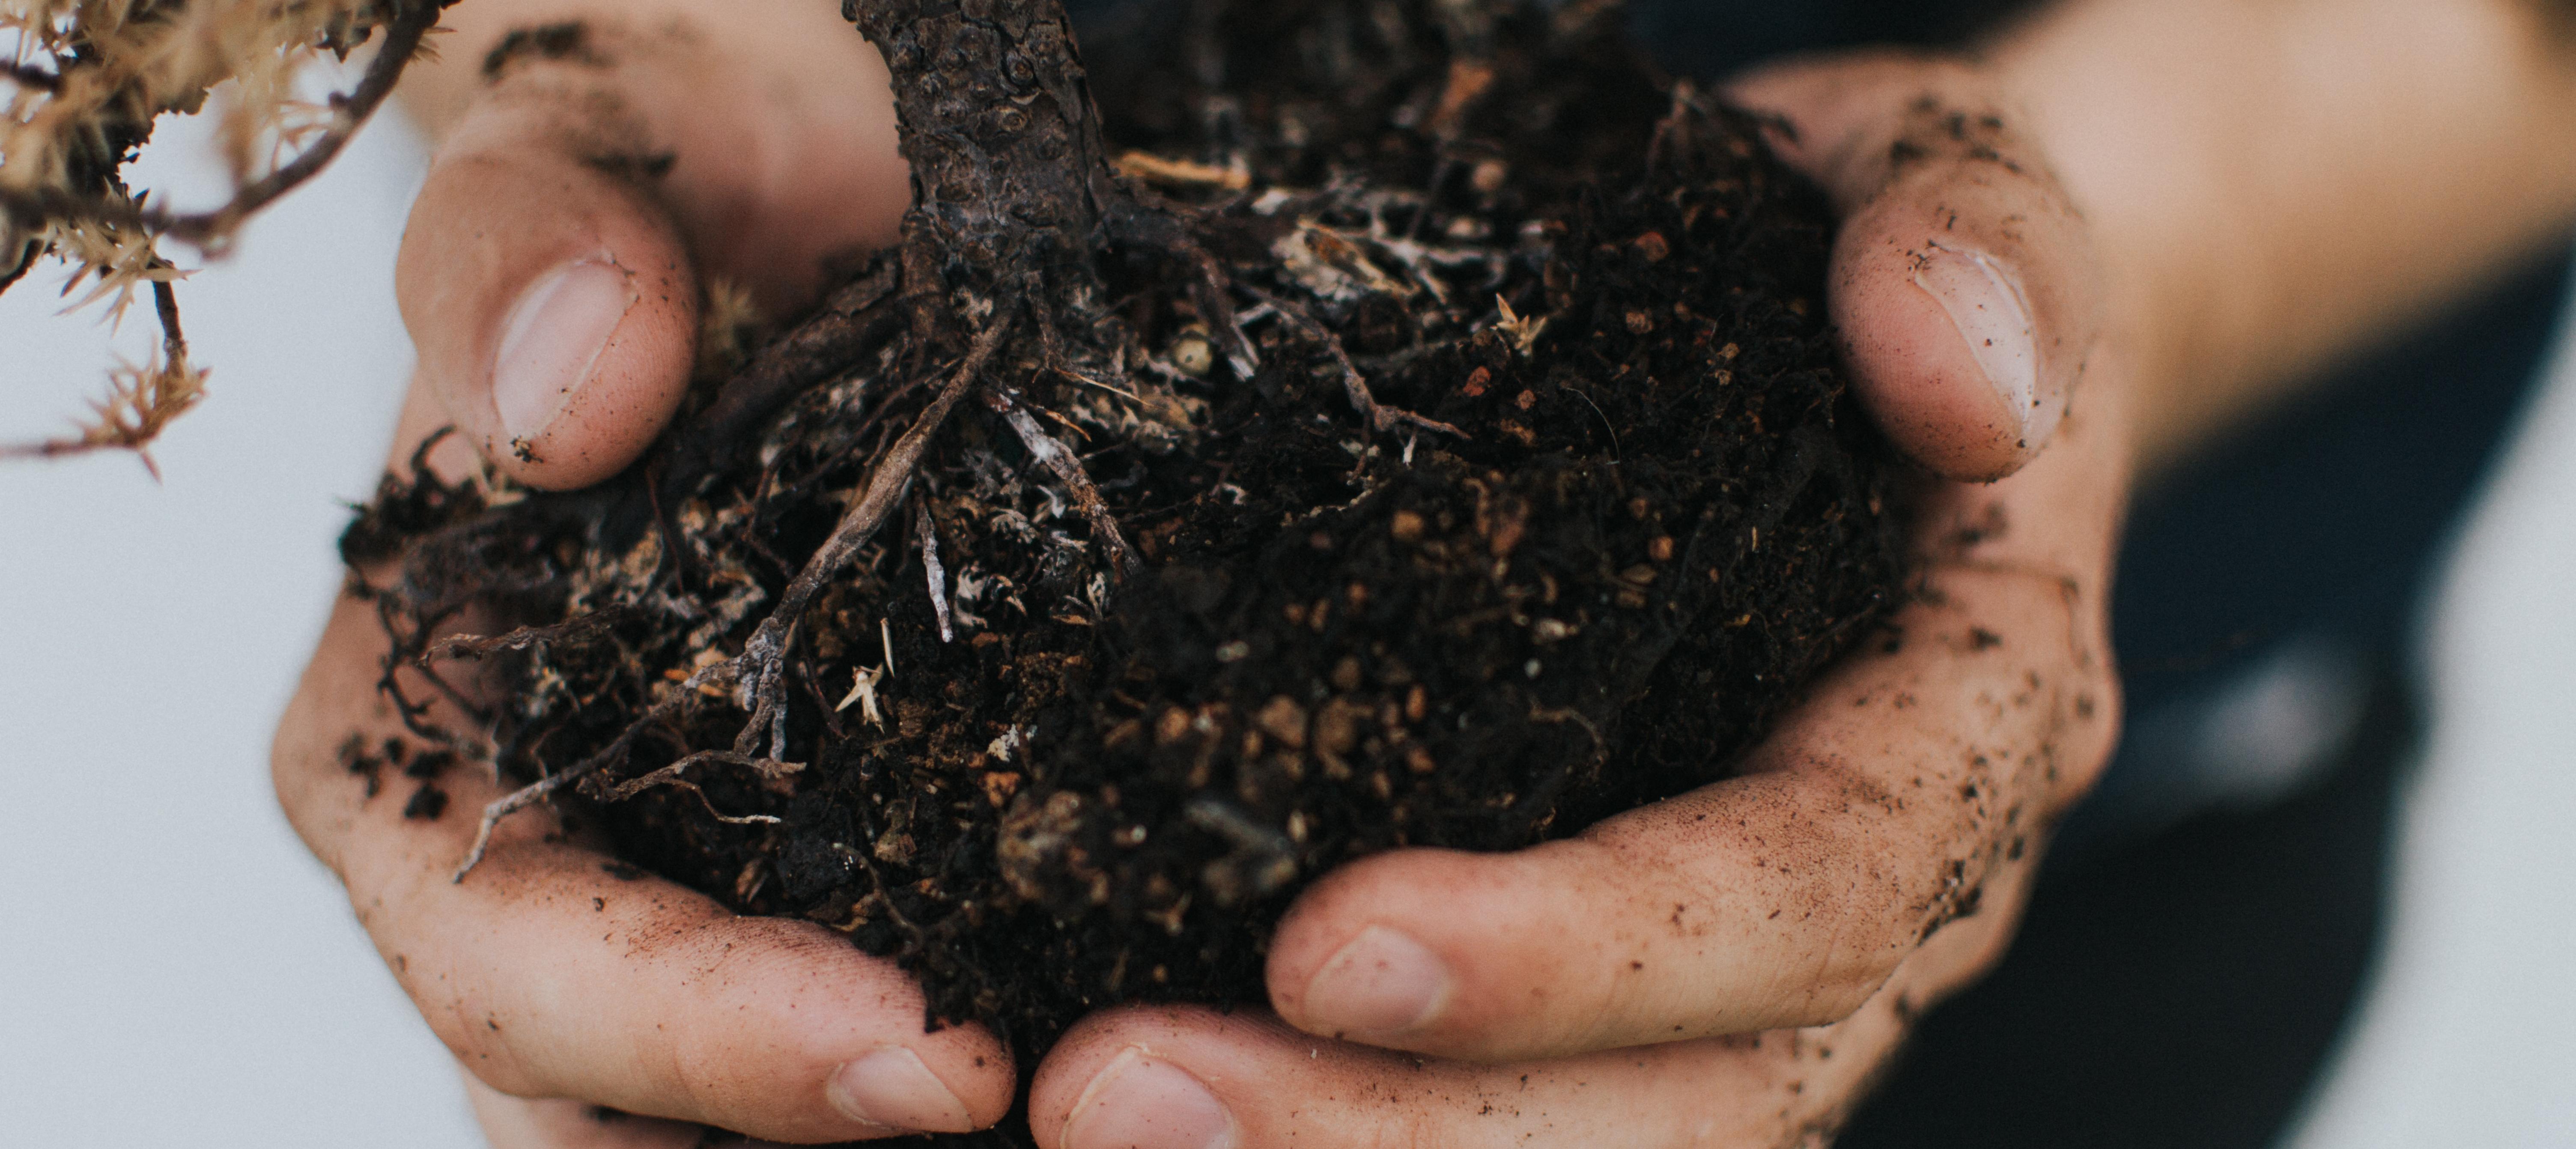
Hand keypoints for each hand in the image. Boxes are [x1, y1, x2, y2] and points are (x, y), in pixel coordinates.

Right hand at [271, 3, 1017, 1142]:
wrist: (799, 186)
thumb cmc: (671, 169)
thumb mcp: (591, 144)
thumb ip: (532, 243)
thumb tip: (567, 403)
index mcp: (420, 731)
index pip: (514, 960)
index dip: (692, 1037)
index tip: (913, 1049)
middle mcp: (544, 845)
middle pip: (615, 1105)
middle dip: (807, 1132)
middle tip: (1034, 1101)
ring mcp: (697, 873)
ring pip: (745, 1112)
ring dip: (894, 1126)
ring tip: (1113, 1098)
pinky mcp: (855, 853)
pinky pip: (905, 999)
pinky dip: (1003, 1036)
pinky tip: (1138, 1021)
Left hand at [1011, 52, 2130, 1148]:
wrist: (1881, 319)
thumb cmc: (1876, 257)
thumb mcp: (1949, 181)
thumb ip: (1971, 247)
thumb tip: (1954, 391)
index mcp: (1967, 724)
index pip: (1804, 897)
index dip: (1584, 953)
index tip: (1326, 945)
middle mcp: (1885, 890)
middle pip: (1684, 1100)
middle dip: (1401, 1131)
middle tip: (1119, 1095)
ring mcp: (1756, 952)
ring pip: (1596, 1141)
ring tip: (1098, 1112)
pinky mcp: (1631, 951)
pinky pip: (1519, 1090)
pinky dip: (1346, 1109)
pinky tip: (1168, 1082)